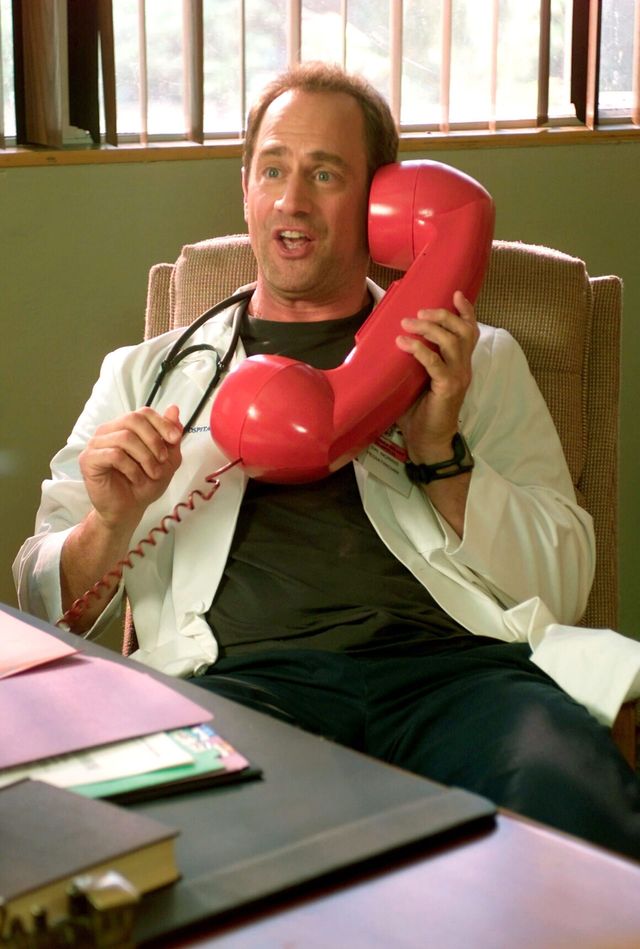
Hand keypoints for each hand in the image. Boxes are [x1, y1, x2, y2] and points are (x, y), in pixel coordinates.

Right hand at [78, 405, 182, 533]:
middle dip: (154, 441)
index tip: (175, 440)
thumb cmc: (145, 483)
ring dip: (145, 458)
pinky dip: (131, 468)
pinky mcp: (88, 459)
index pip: (143, 412)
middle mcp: (109, 431)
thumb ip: (171, 436)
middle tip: (162, 460)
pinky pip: (114, 455)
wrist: (129, 509)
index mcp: (126, 427)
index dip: (162, 423)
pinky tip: (135, 479)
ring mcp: (96, 444)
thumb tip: (174, 409)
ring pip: (125, 438)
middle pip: (133, 419)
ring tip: (152, 474)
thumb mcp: (167, 460)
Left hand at [395, 291, 477, 462]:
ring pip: (453, 342)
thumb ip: (416, 362)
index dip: (466, 311)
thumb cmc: (421, 413)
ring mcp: (458, 377)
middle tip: (420, 312)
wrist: (428, 442)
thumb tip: (394, 341)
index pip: (470, 332)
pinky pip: (436, 363)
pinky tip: (404, 344)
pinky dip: (420, 350)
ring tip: (409, 323)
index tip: (456, 294)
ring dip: (429, 329)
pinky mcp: (448, 388)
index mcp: (460, 364)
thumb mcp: (418, 381)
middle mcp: (463, 368)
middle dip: (443, 315)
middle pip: (463, 331)